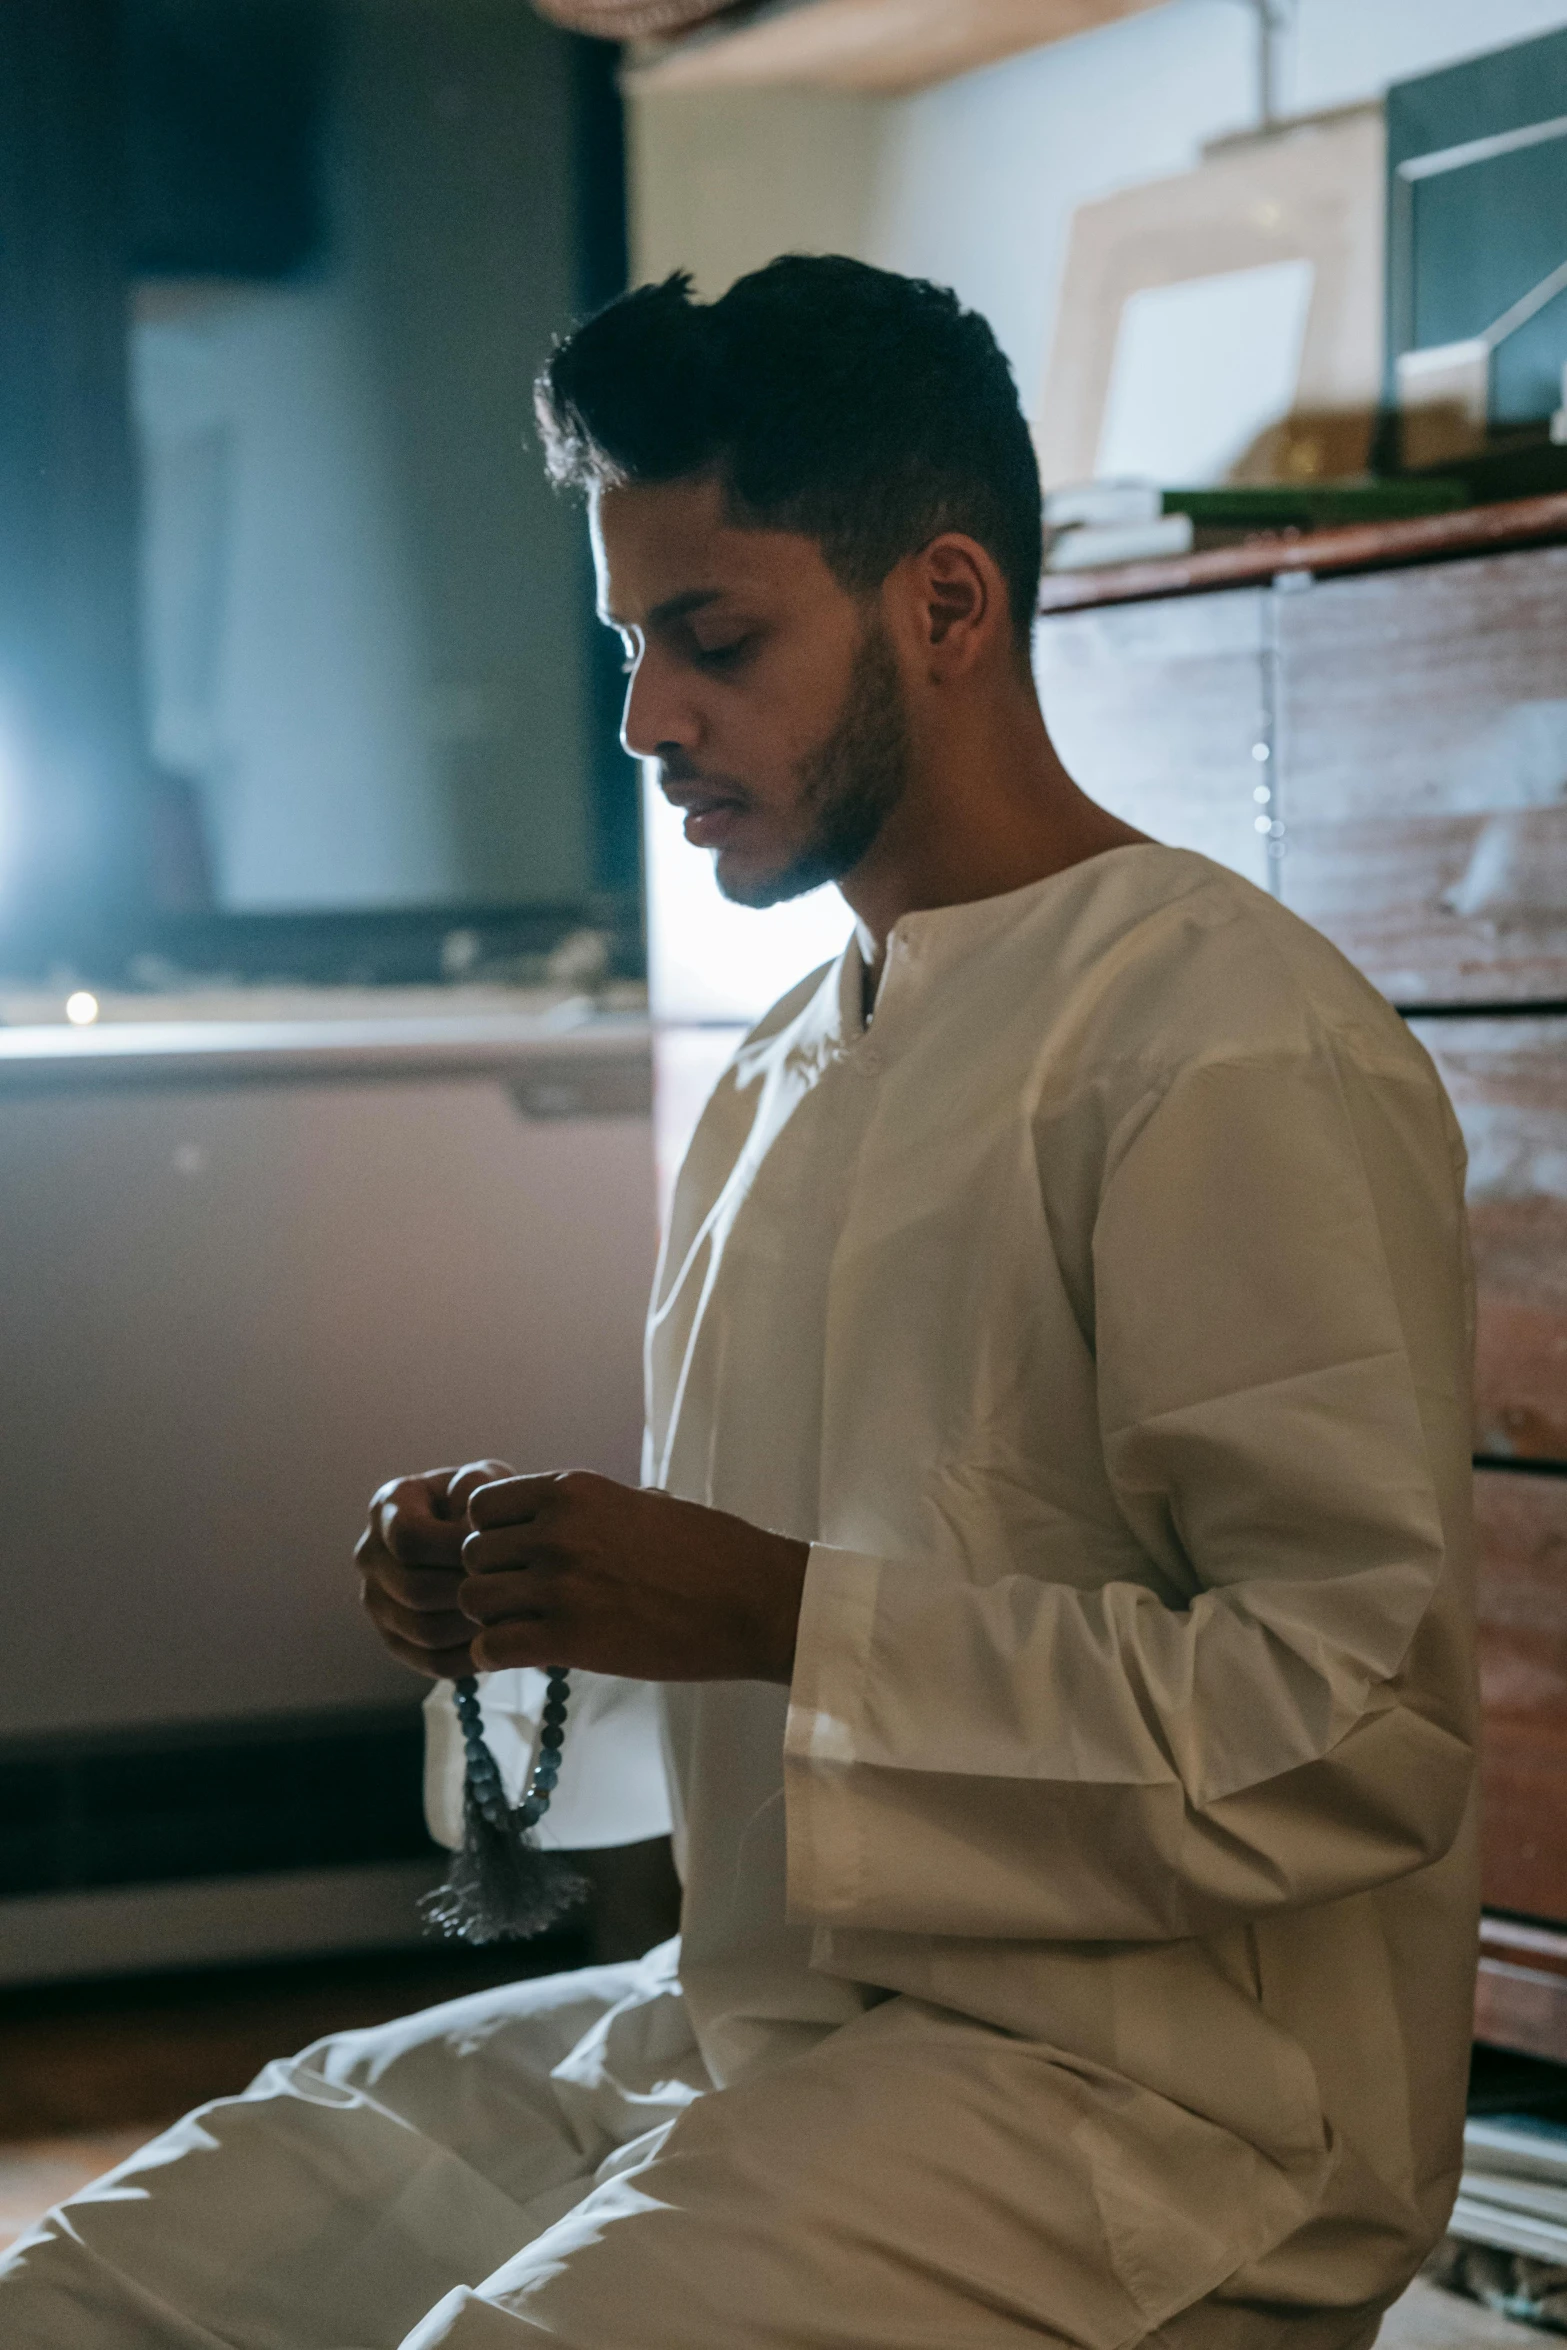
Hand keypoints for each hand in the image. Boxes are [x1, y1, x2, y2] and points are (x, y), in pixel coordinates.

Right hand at [354, 1458, 515, 1678]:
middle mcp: (370, 1555)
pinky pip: (432, 1662)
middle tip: (517, 1592)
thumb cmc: (489, 1505)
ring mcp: (377, 1602)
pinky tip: (506, 1639)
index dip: (455, 1547)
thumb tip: (472, 1528)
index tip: (501, 1548)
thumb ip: (480, 1487)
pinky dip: (472, 1656)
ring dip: (474, 1625)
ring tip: (515, 1616)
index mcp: (387, 1507)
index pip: (408, 1538)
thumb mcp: (489, 1481)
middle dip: (471, 1590)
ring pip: (425, 1631)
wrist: (486, 1540)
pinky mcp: (396, 1641)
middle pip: (414, 1589)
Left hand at [458, 1471, 809, 1684]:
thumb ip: (591, 1510)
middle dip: (490, 1579)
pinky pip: (491, 1646)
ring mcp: (560, 1584)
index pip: (481, 1507)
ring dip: (492, 1618)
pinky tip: (525, 1656)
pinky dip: (496, 1656)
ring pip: (474, 1599)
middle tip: (520, 1601)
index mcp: (573, 1490)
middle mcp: (557, 1531)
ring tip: (524, 1629)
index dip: (490, 1536)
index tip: (517, 1558)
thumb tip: (562, 1518)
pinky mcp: (569, 1639)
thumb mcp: (643, 1504)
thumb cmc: (712, 1553)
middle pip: (471, 1555)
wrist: (755, 1601)